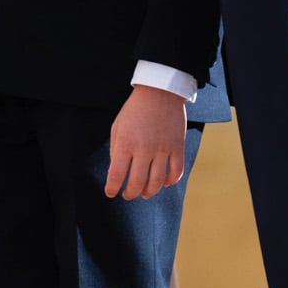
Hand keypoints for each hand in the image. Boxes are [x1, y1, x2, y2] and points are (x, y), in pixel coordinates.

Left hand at [106, 85, 187, 199]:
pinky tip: (164, 183)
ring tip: (144, 193)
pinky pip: (176, 172)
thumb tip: (117, 172)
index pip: (116, 175)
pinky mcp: (177, 147)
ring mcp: (163, 149)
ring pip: (157, 182)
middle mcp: (144, 148)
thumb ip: (115, 150)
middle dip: (130, 194)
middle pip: (137, 183)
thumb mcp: (117, 127)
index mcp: (125, 143)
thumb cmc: (134, 110)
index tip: (110, 192)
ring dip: (149, 192)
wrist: (159, 92)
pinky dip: (170, 182)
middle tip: (128, 195)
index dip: (112, 188)